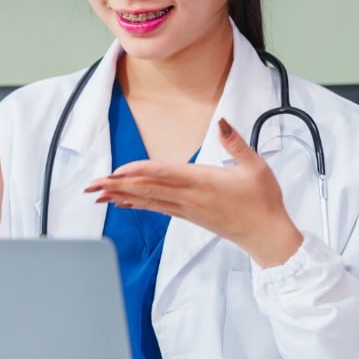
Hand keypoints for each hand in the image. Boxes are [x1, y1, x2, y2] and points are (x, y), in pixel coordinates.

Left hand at [83, 118, 301, 266]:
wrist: (267, 236)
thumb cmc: (263, 201)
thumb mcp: (256, 166)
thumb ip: (236, 142)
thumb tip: (223, 122)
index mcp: (204, 181)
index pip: (164, 173)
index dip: (138, 171)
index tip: (117, 170)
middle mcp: (190, 197)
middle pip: (147, 189)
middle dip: (117, 186)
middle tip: (91, 184)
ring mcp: (187, 209)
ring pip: (148, 200)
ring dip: (121, 196)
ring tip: (97, 194)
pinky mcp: (188, 217)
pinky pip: (157, 209)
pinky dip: (137, 204)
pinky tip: (122, 203)